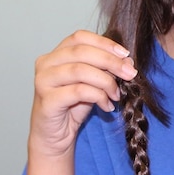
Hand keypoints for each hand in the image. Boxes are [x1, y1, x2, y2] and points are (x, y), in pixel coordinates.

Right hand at [29, 30, 137, 157]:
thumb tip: (128, 62)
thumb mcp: (93, 83)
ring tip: (117, 94)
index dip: (104, 43)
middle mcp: (45, 64)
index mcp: (55, 54)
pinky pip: (78, 91)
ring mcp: (43, 82)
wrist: (55, 137)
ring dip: (106, 81)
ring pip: (80, 70)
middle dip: (110, 61)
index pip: (80, 37)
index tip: (125, 54)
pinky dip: (98, 97)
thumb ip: (105, 69)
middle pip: (81, 52)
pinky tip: (107, 106)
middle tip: (130, 74)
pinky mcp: (47, 101)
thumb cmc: (72, 107)